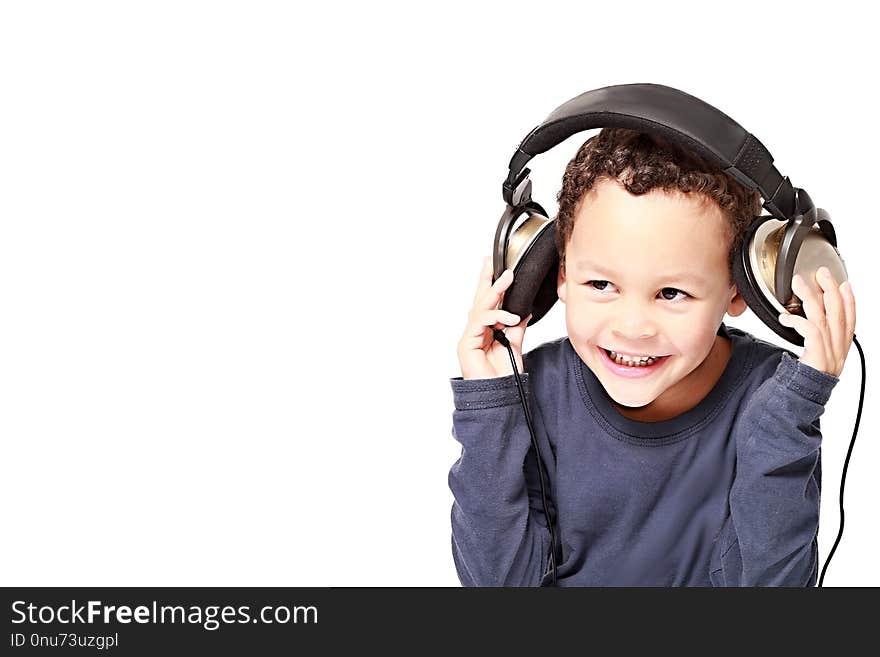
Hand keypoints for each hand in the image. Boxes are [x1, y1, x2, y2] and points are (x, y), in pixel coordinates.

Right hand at [457, 256, 531, 379]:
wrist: (498, 396)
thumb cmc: (503, 377)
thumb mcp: (515, 344)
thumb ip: (516, 327)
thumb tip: (524, 309)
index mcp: (486, 330)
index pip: (488, 303)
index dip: (491, 285)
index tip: (497, 268)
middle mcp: (475, 331)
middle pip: (479, 300)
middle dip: (485, 279)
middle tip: (491, 261)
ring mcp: (469, 337)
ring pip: (480, 308)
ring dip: (495, 292)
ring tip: (507, 279)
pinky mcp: (466, 344)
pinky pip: (480, 322)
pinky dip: (496, 316)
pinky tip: (510, 318)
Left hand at [778, 266, 855, 376]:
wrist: (799, 400)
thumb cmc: (805, 377)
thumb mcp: (815, 354)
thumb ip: (816, 338)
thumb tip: (807, 316)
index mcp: (839, 348)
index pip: (850, 320)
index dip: (849, 301)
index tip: (844, 284)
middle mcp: (837, 350)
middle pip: (838, 314)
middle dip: (831, 290)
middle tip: (821, 273)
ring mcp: (829, 354)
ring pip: (823, 319)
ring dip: (811, 297)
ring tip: (798, 283)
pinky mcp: (817, 358)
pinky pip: (811, 332)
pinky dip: (798, 320)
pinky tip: (785, 316)